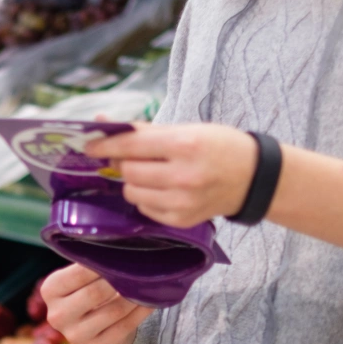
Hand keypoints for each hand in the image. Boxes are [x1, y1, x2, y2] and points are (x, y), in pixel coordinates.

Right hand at [40, 264, 151, 343]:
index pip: (79, 273)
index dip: (102, 264)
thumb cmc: (87, 288)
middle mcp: (57, 315)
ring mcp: (75, 336)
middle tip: (138, 269)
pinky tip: (149, 302)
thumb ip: (90, 263)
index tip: (122, 255)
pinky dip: (140, 313)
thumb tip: (118, 248)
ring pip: (114, 311)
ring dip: (134, 296)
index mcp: (50, 290)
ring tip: (148, 284)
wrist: (91, 323)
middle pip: (94, 294)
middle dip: (119, 280)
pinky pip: (124, 328)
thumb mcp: (80, 275)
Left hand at [85, 123, 256, 227]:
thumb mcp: (186, 129)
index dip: (105, 145)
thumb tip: (101, 123)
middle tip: (127, 157)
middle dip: (122, 163)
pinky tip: (162, 188)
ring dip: (133, 181)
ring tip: (150, 172)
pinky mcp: (182, 220)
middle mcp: (183, 175)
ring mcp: (183, 201)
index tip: (89, 146)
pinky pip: (145, 208)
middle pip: (129, 171)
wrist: (253, 178)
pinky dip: (146, 197)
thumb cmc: (218, 146)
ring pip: (133, 192)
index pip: (131, 146)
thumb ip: (143, 130)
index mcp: (184, 144)